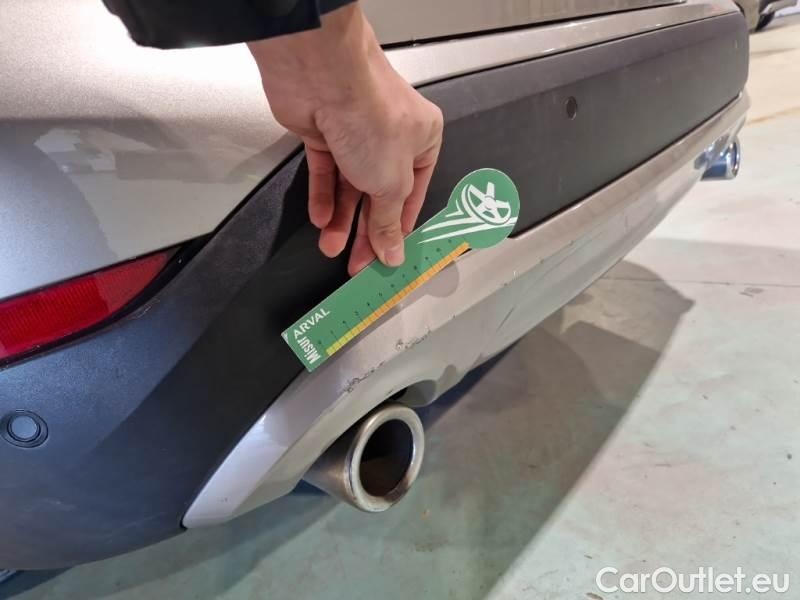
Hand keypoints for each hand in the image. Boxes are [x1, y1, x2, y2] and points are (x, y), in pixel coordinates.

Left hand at [249, 4, 442, 274]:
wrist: (325, 77)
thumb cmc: (372, 118)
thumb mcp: (391, 183)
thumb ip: (388, 221)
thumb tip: (394, 253)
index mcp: (423, 141)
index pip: (414, 194)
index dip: (399, 227)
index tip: (388, 256)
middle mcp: (391, 136)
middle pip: (379, 194)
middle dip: (366, 230)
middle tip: (357, 262)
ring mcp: (356, 133)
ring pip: (350, 186)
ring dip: (341, 218)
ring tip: (331, 247)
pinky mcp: (324, 132)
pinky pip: (326, 172)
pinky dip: (323, 196)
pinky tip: (321, 219)